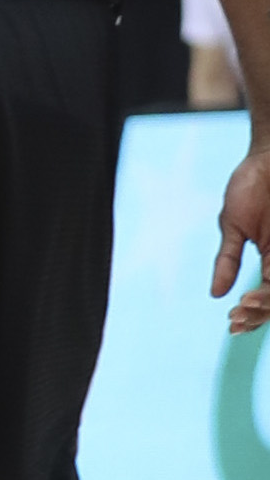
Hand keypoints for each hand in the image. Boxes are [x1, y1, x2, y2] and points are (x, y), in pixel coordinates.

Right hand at [217, 145, 269, 333]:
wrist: (268, 157)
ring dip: (267, 302)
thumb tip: (215, 293)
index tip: (231, 322)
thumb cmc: (249, 186)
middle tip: (239, 314)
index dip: (253, 314)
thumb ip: (227, 260)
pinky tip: (261, 289)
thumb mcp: (233, 226)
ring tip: (246, 304)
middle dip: (259, 311)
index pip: (266, 296)